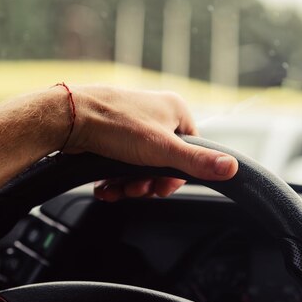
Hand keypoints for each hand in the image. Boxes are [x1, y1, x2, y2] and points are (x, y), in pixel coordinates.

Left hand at [62, 85, 237, 200]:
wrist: (68, 119)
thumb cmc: (116, 125)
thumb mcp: (163, 149)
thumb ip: (197, 162)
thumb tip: (233, 168)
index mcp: (175, 111)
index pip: (191, 151)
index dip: (176, 176)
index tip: (160, 188)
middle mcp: (155, 115)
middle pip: (163, 163)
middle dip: (147, 183)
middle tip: (135, 190)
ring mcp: (132, 125)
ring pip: (140, 166)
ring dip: (128, 185)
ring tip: (116, 189)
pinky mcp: (111, 135)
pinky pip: (120, 164)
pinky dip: (114, 180)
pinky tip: (105, 187)